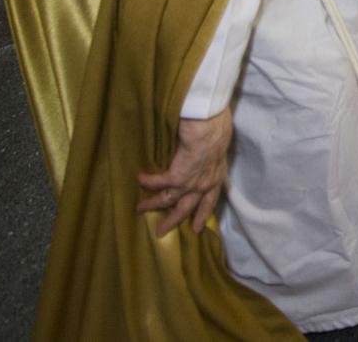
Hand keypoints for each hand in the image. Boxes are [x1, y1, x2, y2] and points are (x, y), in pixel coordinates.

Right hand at [136, 110, 232, 235]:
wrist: (210, 125)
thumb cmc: (217, 128)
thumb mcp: (219, 146)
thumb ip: (210, 156)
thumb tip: (203, 152)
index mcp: (216, 177)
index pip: (210, 201)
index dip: (202, 214)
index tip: (196, 228)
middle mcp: (204, 184)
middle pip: (186, 208)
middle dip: (172, 220)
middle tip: (160, 232)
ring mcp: (191, 183)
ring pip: (167, 200)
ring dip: (151, 204)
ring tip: (139, 208)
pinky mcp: (177, 177)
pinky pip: (157, 183)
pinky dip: (147, 181)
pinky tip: (139, 178)